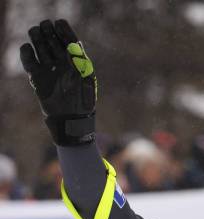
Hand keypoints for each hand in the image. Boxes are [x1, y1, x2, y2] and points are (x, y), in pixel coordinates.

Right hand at [20, 19, 96, 145]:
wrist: (71, 119)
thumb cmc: (83, 99)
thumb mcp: (85, 77)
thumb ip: (79, 60)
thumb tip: (75, 42)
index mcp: (76, 62)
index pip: (69, 41)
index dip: (64, 31)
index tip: (59, 22)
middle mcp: (62, 64)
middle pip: (53, 42)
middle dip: (49, 32)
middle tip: (45, 25)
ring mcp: (50, 70)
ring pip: (41, 49)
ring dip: (38, 39)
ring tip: (35, 31)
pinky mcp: (37, 78)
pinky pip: (29, 62)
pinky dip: (26, 54)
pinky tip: (27, 47)